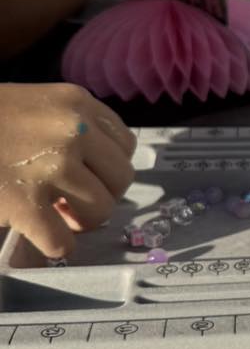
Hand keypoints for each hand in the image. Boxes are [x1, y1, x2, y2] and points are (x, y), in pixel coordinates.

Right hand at [0, 83, 135, 258]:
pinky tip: (38, 238)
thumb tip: (95, 170)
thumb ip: (66, 126)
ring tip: (55, 218)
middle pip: (120, 178)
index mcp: (75, 102)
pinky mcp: (27, 203)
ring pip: (100, 210)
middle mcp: (73, 130)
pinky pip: (62, 241)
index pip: (124, 143)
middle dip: (100, 195)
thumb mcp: (31, 105)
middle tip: (72, 202)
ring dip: (79, 222)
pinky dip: (52, 247)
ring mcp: (53, 166)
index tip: (87, 176)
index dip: (107, 166)